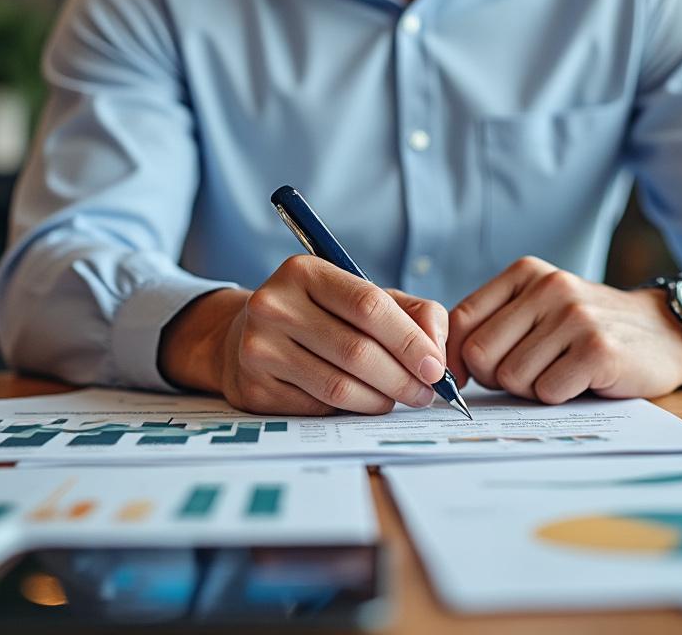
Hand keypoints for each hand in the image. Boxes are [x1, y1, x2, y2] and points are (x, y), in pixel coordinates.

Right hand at [159, 255, 448, 414]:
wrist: (244, 337)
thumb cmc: (320, 316)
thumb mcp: (363, 297)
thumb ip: (413, 313)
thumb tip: (437, 351)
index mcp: (304, 272)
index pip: (369, 305)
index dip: (409, 340)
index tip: (435, 367)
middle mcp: (274, 305)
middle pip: (356, 351)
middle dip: (402, 378)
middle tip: (425, 393)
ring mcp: (258, 347)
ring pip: (339, 386)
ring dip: (380, 399)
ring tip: (397, 398)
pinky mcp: (253, 386)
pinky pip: (318, 406)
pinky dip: (349, 409)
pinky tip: (360, 401)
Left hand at [446, 257, 681, 402]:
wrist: (665, 332)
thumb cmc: (588, 329)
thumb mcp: (540, 309)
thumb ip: (494, 325)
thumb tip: (442, 367)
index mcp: (525, 273)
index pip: (461, 321)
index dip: (458, 358)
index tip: (472, 376)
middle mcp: (548, 288)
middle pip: (480, 354)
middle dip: (496, 378)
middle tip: (529, 375)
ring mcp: (575, 317)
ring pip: (512, 378)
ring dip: (532, 389)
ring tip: (560, 373)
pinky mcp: (598, 350)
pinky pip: (548, 391)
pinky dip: (559, 397)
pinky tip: (581, 381)